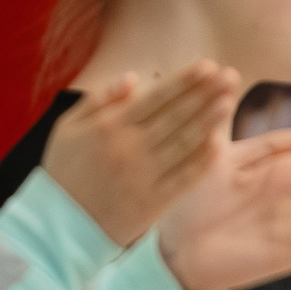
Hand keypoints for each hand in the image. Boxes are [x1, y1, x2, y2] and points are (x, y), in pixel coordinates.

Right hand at [39, 64, 236, 246]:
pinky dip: (203, 159)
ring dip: (209, 121)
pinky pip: (185, 176)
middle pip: (176, 116)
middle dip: (205, 94)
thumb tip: (132, 77)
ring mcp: (145, 175)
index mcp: (109, 127)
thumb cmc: (64, 170)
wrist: (60, 224)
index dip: (184, 81)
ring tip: (228, 101)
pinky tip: (219, 143)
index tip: (208, 66)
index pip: (156, 98)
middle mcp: (130, 148)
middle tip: (230, 76)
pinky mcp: (155, 200)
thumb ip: (99, 101)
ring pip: (184, 143)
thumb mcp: (67, 129)